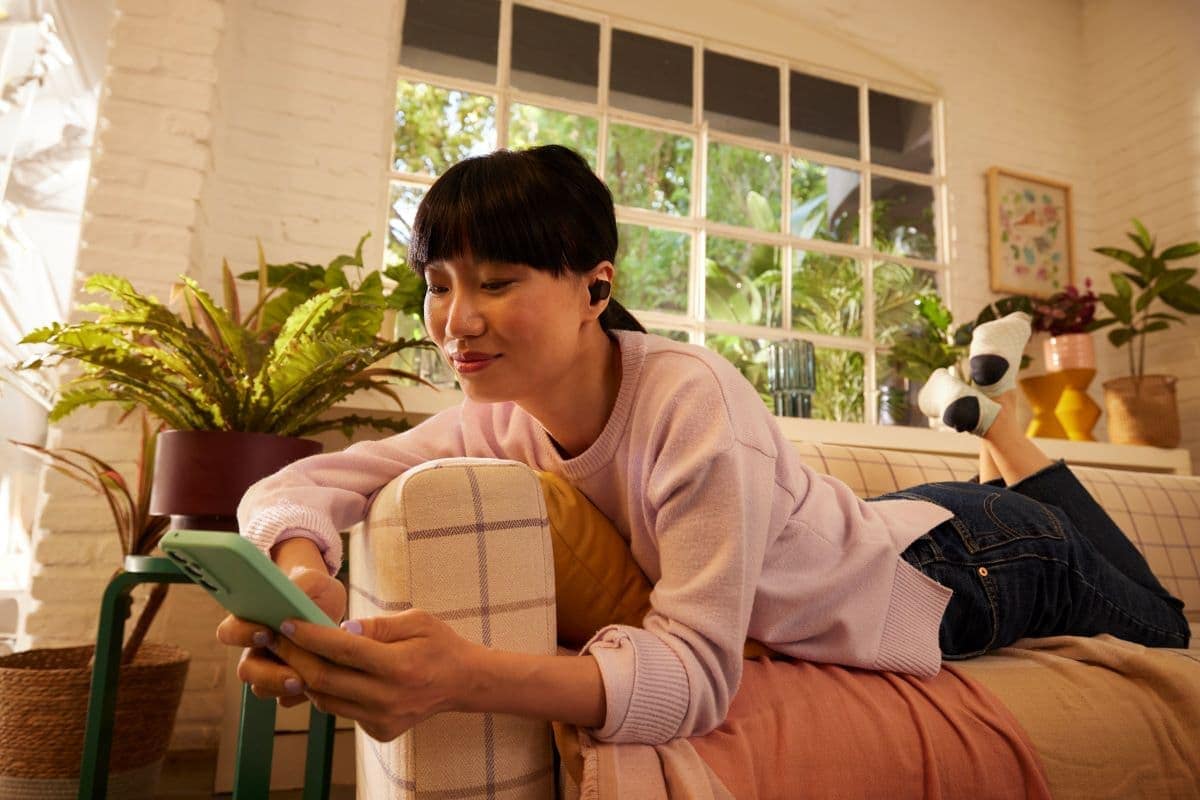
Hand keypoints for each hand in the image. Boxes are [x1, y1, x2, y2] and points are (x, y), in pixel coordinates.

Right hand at [215, 565, 347, 707]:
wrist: (329, 607)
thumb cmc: (314, 590)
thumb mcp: (315, 581)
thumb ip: (302, 583)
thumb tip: (293, 593)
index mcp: (250, 620)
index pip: (229, 632)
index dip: (242, 634)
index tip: (266, 632)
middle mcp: (255, 649)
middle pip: (246, 671)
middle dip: (268, 676)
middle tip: (294, 676)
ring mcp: (270, 668)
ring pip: (263, 688)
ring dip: (284, 688)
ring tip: (309, 682)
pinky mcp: (289, 684)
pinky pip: (286, 698)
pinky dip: (301, 695)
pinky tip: (322, 686)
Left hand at [266, 609, 483, 741]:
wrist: (462, 683)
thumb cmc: (439, 645)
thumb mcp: (417, 621)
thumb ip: (379, 625)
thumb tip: (343, 629)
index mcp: (399, 666)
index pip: (343, 650)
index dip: (310, 635)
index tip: (286, 622)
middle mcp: (388, 697)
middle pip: (325, 679)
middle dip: (294, 656)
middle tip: (274, 637)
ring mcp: (382, 719)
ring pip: (326, 700)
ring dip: (303, 676)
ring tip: (289, 654)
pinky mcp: (379, 731)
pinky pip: (340, 711)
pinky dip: (326, 692)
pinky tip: (321, 673)